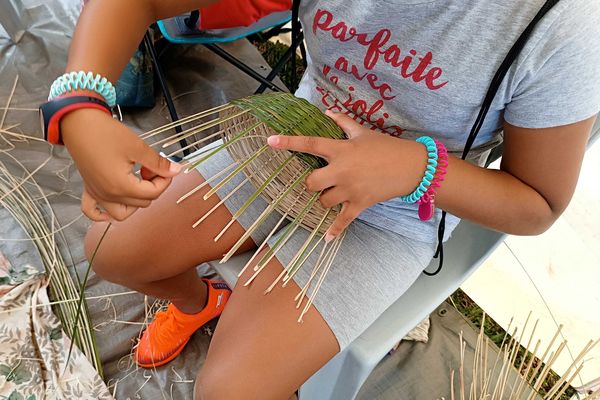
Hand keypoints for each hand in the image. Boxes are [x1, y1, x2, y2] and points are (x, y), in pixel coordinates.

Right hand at [61, 109, 181, 221]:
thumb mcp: (138, 147)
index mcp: (121, 187)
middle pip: (141, 203)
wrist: (79, 123)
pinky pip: (93, 211)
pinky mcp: (89, 189)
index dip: (165, 180)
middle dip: (152, 187)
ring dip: (135, 203)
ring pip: (121, 213)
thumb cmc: (106, 133)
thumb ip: (158, 163)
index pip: (153, 193)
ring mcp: (97, 194)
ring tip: (137, 182)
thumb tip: (176, 171)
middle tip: (151, 168)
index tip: (166, 167)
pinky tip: (114, 203)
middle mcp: (108, 196)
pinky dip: (104, 213)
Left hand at [267, 111, 426, 240]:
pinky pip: (342, 220)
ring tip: (331, 195)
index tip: (270, 141)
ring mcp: (350, 190)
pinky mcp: (359, 204)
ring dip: (323, 199)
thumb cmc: (386, 147)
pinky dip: (334, 230)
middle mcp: (341, 171)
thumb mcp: (363, 131)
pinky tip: (326, 239)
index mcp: (341, 150)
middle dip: (310, 183)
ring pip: (323, 201)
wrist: (411, 167)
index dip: (288, 142)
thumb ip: (343, 122)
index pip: (310, 144)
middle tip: (318, 181)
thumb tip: (327, 111)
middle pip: (311, 183)